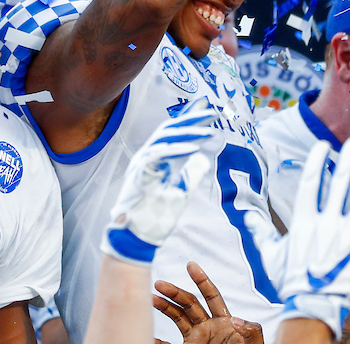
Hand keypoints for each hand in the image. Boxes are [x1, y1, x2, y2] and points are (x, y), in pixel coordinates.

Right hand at [103, 99, 216, 265]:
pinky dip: (176, 149)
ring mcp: (141, 164)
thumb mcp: (180, 191)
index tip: (209, 112)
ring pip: (164, 139)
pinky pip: (158, 155)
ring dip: (188, 133)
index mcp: (155, 160)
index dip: (191, 122)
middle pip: (169, 130)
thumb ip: (190, 173)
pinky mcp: (140, 174)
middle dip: (191, 119)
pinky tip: (194, 147)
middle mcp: (146, 157)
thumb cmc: (155, 217)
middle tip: (212, 111)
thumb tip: (202, 157)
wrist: (136, 238)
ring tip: (209, 130)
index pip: (173, 135)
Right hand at [154, 262, 263, 343]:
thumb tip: (236, 320)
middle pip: (189, 303)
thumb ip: (251, 333)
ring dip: (164, 307)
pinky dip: (157, 339)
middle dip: (174, 291)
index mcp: (225, 323)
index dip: (202, 280)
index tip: (191, 265)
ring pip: (177, 317)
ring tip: (151, 299)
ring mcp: (197, 339)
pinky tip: (148, 333)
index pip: (212, 296)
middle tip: (159, 284)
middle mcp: (208, 327)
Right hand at [245, 137, 349, 338]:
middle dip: (348, 160)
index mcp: (304, 221)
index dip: (317, 162)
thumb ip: (259, 229)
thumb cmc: (289, 280)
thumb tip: (245, 212)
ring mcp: (349, 235)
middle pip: (340, 184)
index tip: (323, 145)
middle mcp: (327, 222)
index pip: (311, 183)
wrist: (312, 304)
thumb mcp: (267, 253)